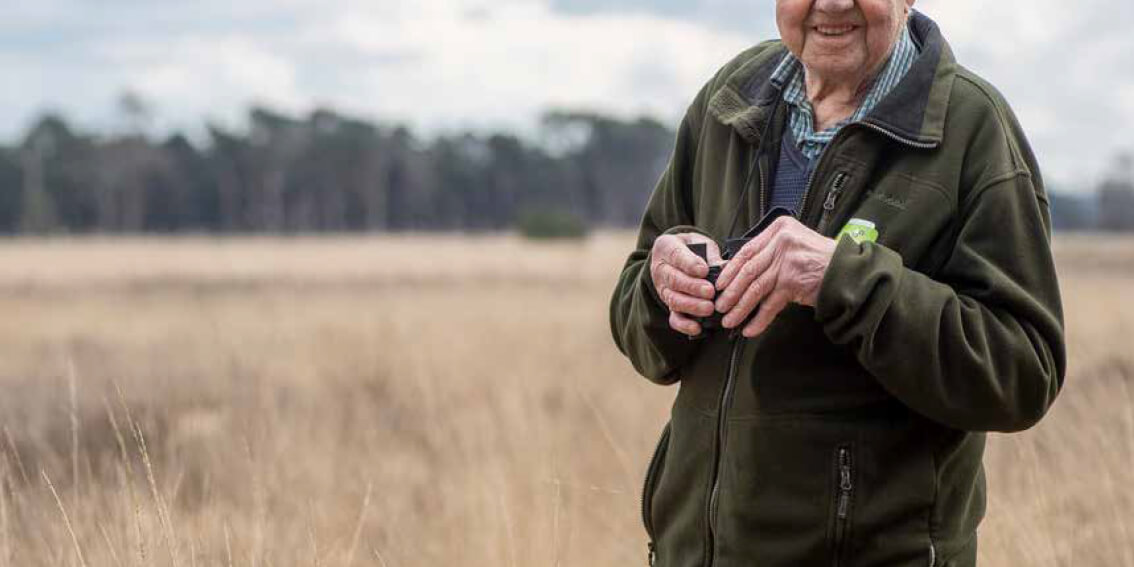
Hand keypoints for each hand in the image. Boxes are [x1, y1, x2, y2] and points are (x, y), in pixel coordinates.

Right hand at [649, 232, 722, 336]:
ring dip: (691, 306)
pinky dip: (684, 325)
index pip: (676, 255)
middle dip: (692, 287)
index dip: (689, 264)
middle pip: (673, 280)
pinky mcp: (670, 305)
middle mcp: (661, 269)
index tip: (704, 270)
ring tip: (709, 308)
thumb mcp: (700, 242)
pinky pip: (674, 317)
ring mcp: (664, 289)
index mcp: (666, 247)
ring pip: (673, 300)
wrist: (677, 255)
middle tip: (710, 292)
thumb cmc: (692, 247)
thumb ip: (711, 254)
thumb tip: (725, 267)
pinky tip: (697, 328)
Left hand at [713, 216, 836, 337]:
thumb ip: (771, 252)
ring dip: (740, 308)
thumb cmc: (822, 260)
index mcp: (780, 228)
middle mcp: (782, 242)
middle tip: (720, 306)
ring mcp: (787, 262)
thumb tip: (741, 273)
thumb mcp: (795, 243)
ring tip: (729, 320)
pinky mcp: (793, 282)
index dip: (730, 270)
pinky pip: (770, 304)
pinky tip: (749, 328)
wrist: (849, 272)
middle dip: (731, 292)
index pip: (747, 251)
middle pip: (748, 271)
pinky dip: (759, 319)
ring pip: (755, 288)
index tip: (720, 284)